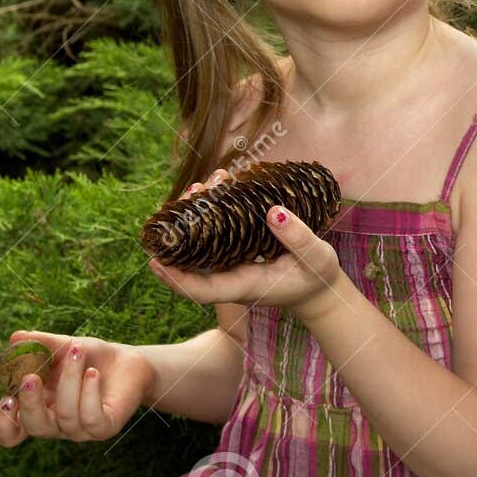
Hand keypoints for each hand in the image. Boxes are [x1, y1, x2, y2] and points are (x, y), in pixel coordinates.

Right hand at [0, 331, 155, 445]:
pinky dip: (89, 393)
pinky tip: (93, 373)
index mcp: (38, 410)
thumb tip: (15, 337)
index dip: (3, 423)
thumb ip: (39, 344)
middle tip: (30, 377)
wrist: (128, 361)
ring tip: (77, 352)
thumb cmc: (90, 357)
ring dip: (69, 381)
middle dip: (30, 403)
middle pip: (35, 427)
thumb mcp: (63, 346)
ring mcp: (81, 429)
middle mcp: (57, 425)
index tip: (6, 398)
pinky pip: (92, 418)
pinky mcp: (105, 427)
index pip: (11, 434)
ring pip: (66, 416)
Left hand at [147, 176, 346, 320]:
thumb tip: (272, 211)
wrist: (320, 289)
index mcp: (244, 286)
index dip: (175, 279)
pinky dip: (212, 214)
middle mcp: (231, 278)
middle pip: (191, 264)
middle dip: (178, 236)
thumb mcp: (316, 257)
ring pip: (201, 245)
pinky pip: (216, 235)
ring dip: (194, 217)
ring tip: (199, 185)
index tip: (156, 262)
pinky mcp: (238, 252)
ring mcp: (232, 265)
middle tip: (180, 202)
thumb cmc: (318, 277)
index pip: (201, 290)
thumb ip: (297, 237)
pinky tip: (216, 189)